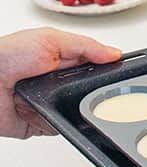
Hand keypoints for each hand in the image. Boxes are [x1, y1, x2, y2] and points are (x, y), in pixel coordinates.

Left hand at [0, 28, 120, 138]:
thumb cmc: (3, 56)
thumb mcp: (50, 39)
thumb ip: (86, 46)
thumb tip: (114, 53)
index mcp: (60, 59)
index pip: (94, 64)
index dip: (106, 67)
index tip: (116, 70)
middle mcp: (55, 82)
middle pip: (89, 90)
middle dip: (90, 90)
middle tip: (80, 83)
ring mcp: (48, 103)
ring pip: (77, 110)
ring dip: (72, 106)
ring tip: (57, 95)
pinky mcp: (40, 124)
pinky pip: (61, 127)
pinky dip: (58, 123)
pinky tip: (48, 111)